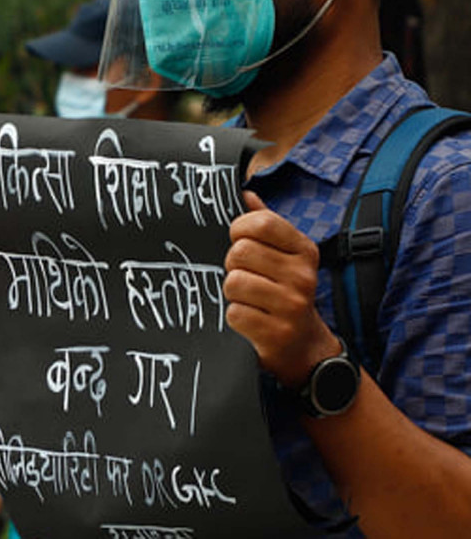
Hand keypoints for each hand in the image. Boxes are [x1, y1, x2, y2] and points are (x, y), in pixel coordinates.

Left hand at [224, 192, 339, 386]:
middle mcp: (303, 276)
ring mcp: (292, 306)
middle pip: (239, 252)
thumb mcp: (284, 255)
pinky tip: (252, 319)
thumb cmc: (285, 291)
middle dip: (233, 265)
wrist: (304, 346)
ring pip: (233, 282)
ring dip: (233, 293)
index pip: (258, 222)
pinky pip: (234, 313)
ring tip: (250, 299)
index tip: (242, 241)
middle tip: (247, 276)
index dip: (239, 230)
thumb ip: (266, 224)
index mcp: (304, 250)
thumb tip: (246, 192)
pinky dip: (236, 317)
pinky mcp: (277, 333)